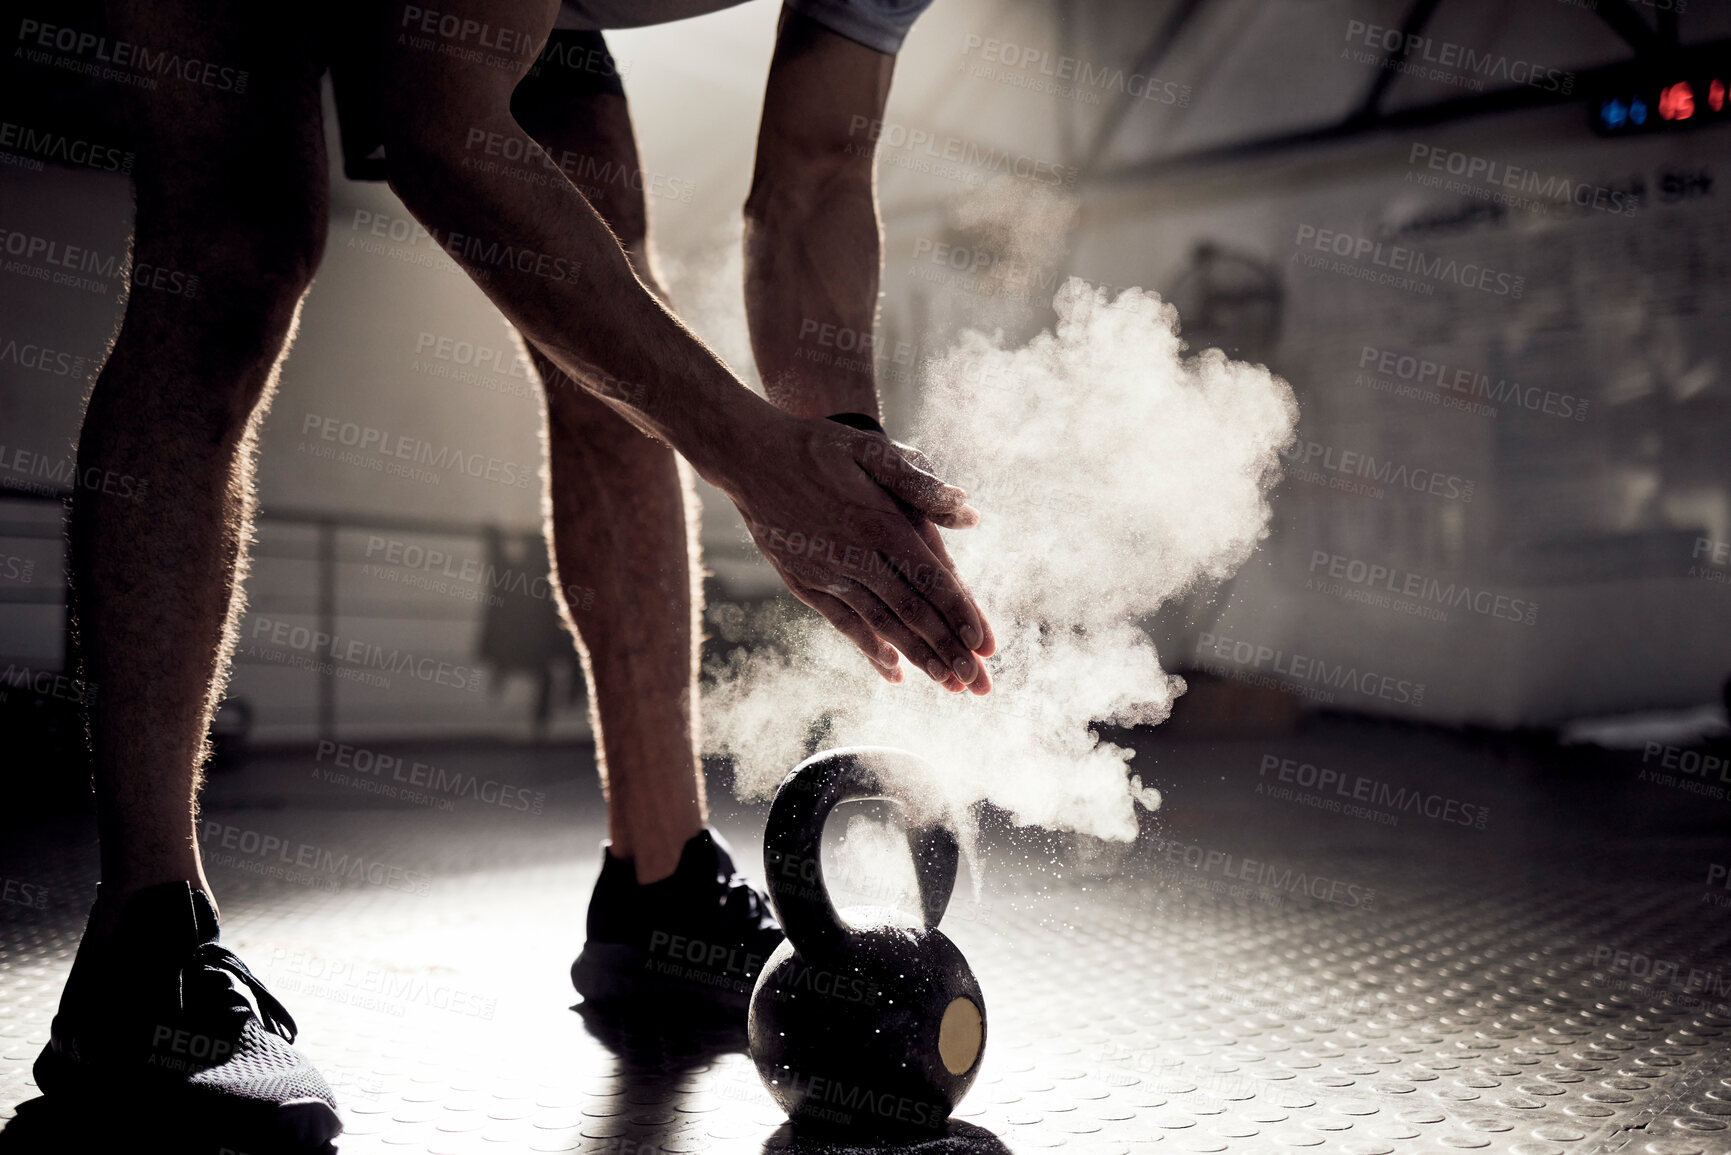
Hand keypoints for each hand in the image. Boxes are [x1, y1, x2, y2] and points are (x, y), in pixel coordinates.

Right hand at [714, 414, 996, 691]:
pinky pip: (843, 623)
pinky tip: (894, 671)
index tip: (987, 645)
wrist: (747, 455)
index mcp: (880, 522)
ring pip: (881, 623)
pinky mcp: (803, 582)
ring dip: (918, 656)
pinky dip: (870, 648)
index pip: (931, 577)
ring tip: (949, 685)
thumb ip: (919, 482)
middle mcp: (855, 555)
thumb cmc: (818, 446)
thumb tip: (967, 509)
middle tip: (979, 686)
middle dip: (949, 650)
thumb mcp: (871, 450)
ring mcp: (827, 573)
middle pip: (912, 611)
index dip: (961, 613)